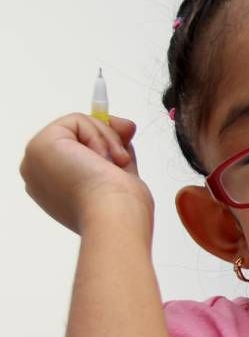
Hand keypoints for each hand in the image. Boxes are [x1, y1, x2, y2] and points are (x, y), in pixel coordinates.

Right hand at [21, 114, 150, 233]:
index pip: (78, 151)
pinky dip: (99, 135)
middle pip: (77, 137)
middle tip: (122, 161)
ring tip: (112, 166)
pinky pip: (77, 120)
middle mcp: (39, 174)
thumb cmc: (122, 207)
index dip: (104, 147)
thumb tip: (125, 125)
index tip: (123, 155)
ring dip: (107, 141)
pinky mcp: (40, 145)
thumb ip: (118, 148)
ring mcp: (35, 159)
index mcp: (53, 187)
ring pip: (79, 126)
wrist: (115, 216)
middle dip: (108, 141)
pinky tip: (101, 159)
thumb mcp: (122, 172)